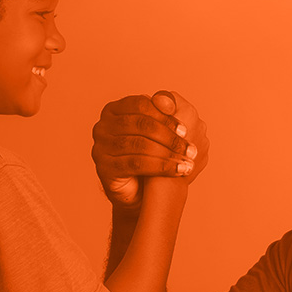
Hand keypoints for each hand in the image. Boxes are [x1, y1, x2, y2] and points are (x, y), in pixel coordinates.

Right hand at [92, 91, 208, 209]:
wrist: (138, 190)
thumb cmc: (150, 155)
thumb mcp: (159, 131)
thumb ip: (164, 113)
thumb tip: (169, 101)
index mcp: (114, 109)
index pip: (141, 104)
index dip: (165, 116)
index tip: (185, 130)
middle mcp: (103, 126)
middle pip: (141, 124)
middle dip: (169, 137)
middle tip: (190, 149)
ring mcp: (100, 146)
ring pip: (140, 144)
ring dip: (168, 153)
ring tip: (187, 162)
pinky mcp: (104, 167)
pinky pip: (136, 163)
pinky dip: (160, 166)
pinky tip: (177, 171)